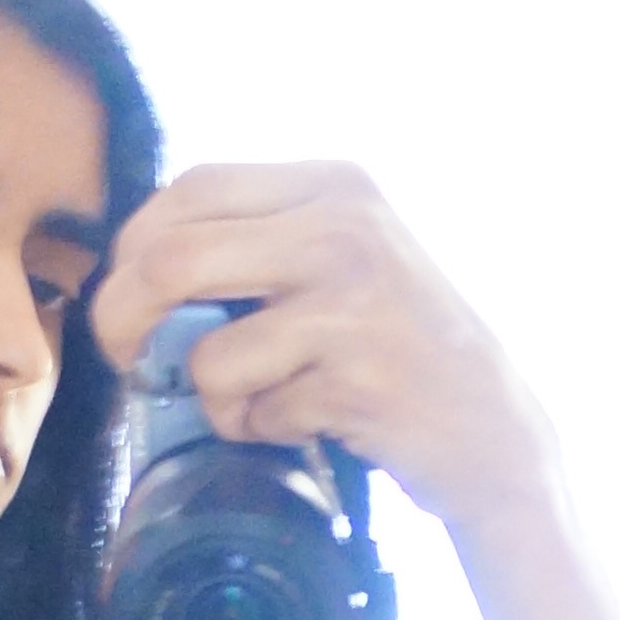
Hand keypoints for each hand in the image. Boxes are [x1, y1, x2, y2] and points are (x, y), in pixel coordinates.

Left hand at [87, 163, 558, 556]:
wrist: (496, 435)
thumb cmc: (403, 349)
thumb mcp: (348, 258)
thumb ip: (263, 239)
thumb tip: (138, 262)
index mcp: (335, 184)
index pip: (191, 188)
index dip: (135, 244)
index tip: (123, 292)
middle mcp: (344, 230)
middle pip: (171, 259)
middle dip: (124, 318)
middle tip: (124, 357)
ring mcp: (354, 306)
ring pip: (207, 356)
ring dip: (213, 400)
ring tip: (259, 406)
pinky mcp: (357, 382)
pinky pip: (256, 412)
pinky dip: (264, 431)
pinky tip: (311, 427)